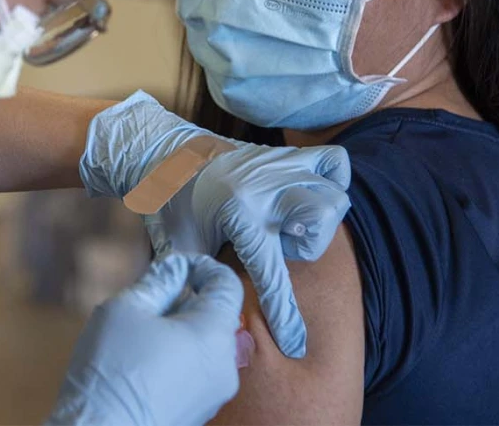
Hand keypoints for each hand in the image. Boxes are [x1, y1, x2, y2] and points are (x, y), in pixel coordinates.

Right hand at [46, 253, 242, 425]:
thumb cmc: (112, 371)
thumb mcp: (126, 308)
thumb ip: (158, 280)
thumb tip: (175, 268)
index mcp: (213, 333)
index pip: (227, 284)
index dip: (202, 266)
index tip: (174, 267)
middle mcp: (225, 364)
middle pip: (217, 315)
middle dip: (186, 300)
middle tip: (148, 302)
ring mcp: (216, 392)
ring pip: (207, 343)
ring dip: (181, 329)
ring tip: (142, 335)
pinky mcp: (201, 410)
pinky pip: (198, 370)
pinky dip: (179, 356)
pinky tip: (145, 363)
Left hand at [80, 91, 350, 357]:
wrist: (164, 152)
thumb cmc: (170, 202)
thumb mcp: (177, 247)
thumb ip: (194, 282)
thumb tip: (207, 324)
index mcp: (239, 213)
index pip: (271, 274)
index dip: (284, 317)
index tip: (296, 346)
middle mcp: (266, 188)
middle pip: (320, 222)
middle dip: (307, 245)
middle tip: (277, 243)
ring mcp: (280, 166)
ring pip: (333, 194)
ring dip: (318, 218)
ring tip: (288, 222)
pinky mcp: (286, 154)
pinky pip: (334, 161)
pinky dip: (333, 178)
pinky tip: (309, 194)